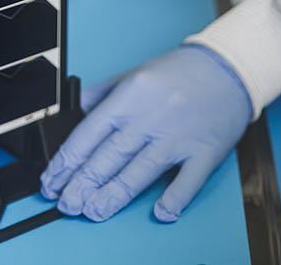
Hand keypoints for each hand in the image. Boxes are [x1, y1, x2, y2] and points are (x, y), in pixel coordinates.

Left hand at [40, 44, 251, 222]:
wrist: (227, 68)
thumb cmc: (180, 71)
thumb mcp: (135, 73)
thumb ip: (105, 93)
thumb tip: (78, 110)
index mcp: (130, 97)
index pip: (89, 133)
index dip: (67, 160)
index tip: (53, 178)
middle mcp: (150, 117)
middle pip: (109, 156)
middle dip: (83, 183)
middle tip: (66, 203)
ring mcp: (177, 136)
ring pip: (140, 171)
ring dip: (114, 195)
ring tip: (93, 211)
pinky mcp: (204, 151)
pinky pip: (187, 180)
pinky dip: (174, 198)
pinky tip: (160, 212)